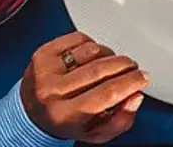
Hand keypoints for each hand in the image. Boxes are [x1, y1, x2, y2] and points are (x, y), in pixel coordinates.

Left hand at [19, 32, 149, 143]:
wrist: (29, 113)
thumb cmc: (64, 122)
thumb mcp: (94, 133)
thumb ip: (120, 121)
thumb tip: (135, 96)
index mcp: (64, 115)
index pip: (106, 93)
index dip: (131, 82)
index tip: (143, 78)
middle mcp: (51, 92)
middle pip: (101, 69)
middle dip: (125, 66)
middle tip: (133, 68)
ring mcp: (45, 70)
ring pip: (92, 50)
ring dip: (109, 55)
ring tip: (109, 65)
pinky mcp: (42, 53)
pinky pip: (79, 38)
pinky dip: (92, 44)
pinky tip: (90, 57)